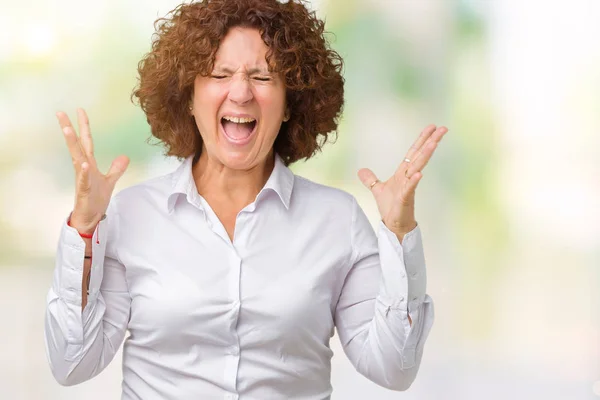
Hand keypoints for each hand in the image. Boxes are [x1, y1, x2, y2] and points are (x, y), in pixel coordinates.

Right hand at [57, 108, 129, 233]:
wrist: (90, 218)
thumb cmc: (95, 199)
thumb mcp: (110, 181)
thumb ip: (116, 169)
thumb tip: (124, 156)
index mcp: (89, 164)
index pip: (87, 142)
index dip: (84, 126)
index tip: (80, 110)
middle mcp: (83, 169)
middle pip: (77, 145)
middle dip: (69, 129)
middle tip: (60, 113)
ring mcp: (82, 179)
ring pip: (76, 159)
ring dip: (72, 145)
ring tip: (68, 130)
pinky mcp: (84, 191)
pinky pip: (84, 180)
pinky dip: (84, 172)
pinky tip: (84, 164)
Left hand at [358, 124, 447, 240]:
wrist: (393, 225)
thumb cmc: (391, 207)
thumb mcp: (377, 189)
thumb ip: (371, 179)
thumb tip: (361, 170)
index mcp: (403, 173)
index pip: (413, 152)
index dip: (421, 139)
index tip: (431, 127)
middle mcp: (408, 177)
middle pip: (419, 155)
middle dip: (430, 141)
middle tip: (442, 128)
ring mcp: (408, 187)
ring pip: (418, 168)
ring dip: (425, 155)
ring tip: (434, 142)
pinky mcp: (405, 199)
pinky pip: (410, 188)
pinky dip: (414, 181)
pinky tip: (419, 173)